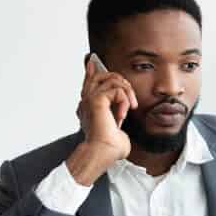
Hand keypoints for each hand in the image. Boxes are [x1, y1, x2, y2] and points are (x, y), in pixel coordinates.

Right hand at [66, 57, 138, 185]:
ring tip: (129, 107)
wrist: (103, 153)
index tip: (92, 62)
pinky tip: (122, 114)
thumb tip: (118, 125)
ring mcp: (90, 99)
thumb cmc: (108, 148)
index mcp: (89, 107)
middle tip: (129, 98)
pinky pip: (116, 89)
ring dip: (126, 92)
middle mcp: (86, 101)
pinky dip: (124, 101)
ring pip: (111, 78)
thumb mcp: (116, 131)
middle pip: (99, 75)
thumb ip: (116, 121)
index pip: (88, 83)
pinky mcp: (96, 100)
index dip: (91, 71)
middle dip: (119, 80)